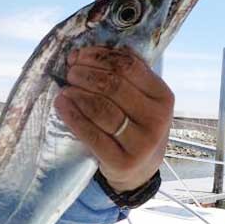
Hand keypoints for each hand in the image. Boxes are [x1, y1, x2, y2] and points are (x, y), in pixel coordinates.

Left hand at [54, 46, 173, 192]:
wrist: (138, 170)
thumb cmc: (134, 126)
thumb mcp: (141, 100)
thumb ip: (124, 76)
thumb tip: (85, 53)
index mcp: (163, 96)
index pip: (129, 66)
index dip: (99, 57)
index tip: (79, 56)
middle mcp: (157, 119)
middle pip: (114, 86)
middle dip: (86, 74)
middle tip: (70, 72)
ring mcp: (142, 143)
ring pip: (102, 109)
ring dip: (78, 94)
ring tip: (65, 88)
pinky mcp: (122, 162)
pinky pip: (91, 134)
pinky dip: (72, 116)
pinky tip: (61, 104)